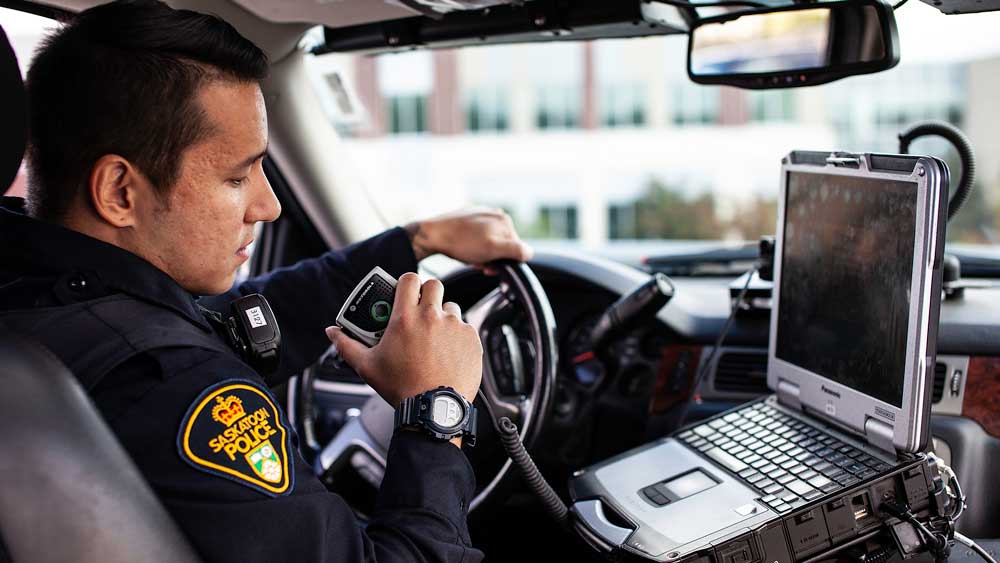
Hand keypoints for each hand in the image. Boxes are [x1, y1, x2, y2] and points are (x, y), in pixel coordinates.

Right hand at [325, 273, 482, 407]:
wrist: (434, 409)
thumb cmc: (401, 388)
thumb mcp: (367, 366)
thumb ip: (347, 345)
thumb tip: (333, 332)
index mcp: (405, 317)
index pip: (409, 279)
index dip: (407, 283)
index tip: (404, 293)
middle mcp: (432, 316)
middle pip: (434, 285)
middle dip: (427, 293)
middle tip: (420, 310)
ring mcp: (454, 326)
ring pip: (451, 307)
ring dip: (443, 316)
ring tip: (434, 337)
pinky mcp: (471, 339)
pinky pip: (465, 327)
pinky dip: (457, 336)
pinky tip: (448, 352)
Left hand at [406, 207, 532, 269]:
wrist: (432, 235)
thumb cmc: (461, 243)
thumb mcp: (493, 249)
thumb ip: (516, 250)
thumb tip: (528, 253)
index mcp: (505, 220)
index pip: (517, 248)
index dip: (505, 261)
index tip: (491, 265)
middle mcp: (496, 214)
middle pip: (503, 245)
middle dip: (493, 257)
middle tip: (479, 262)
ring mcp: (482, 216)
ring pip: (491, 243)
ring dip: (483, 254)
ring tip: (470, 256)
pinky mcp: (470, 219)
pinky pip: (479, 237)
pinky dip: (475, 247)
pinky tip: (465, 250)